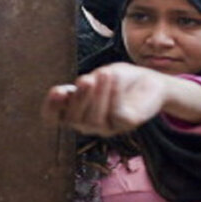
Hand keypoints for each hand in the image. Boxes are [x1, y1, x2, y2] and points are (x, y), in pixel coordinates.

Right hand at [41, 63, 171, 135]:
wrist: (148, 81)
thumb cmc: (118, 78)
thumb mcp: (97, 76)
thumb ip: (86, 84)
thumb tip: (75, 87)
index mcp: (75, 110)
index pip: (54, 116)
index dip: (51, 107)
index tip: (57, 91)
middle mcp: (87, 123)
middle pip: (74, 119)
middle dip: (80, 99)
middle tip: (86, 79)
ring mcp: (106, 127)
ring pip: (94, 120)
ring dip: (99, 96)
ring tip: (105, 74)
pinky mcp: (125, 125)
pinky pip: (116, 113)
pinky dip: (114, 95)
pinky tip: (114, 80)